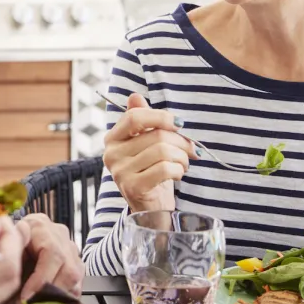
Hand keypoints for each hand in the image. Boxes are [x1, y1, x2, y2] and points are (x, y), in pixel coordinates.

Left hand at [0, 213, 84, 303]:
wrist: (3, 251)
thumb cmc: (1, 256)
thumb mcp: (0, 262)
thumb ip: (9, 278)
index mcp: (38, 226)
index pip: (51, 252)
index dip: (41, 278)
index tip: (26, 298)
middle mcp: (58, 233)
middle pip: (68, 267)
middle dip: (51, 293)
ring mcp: (69, 247)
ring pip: (75, 276)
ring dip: (58, 297)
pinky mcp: (74, 262)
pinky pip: (77, 283)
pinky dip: (64, 297)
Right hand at [103, 92, 197, 213]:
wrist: (150, 207)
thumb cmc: (151, 170)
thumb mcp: (147, 143)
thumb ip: (142, 120)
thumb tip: (134, 96)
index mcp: (113, 138)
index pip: (134, 117)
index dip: (160, 117)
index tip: (179, 124)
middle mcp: (111, 154)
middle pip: (156, 135)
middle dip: (181, 141)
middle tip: (191, 150)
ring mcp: (120, 172)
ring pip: (163, 151)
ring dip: (182, 157)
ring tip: (184, 163)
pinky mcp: (132, 187)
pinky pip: (164, 169)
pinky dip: (178, 170)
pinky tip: (178, 174)